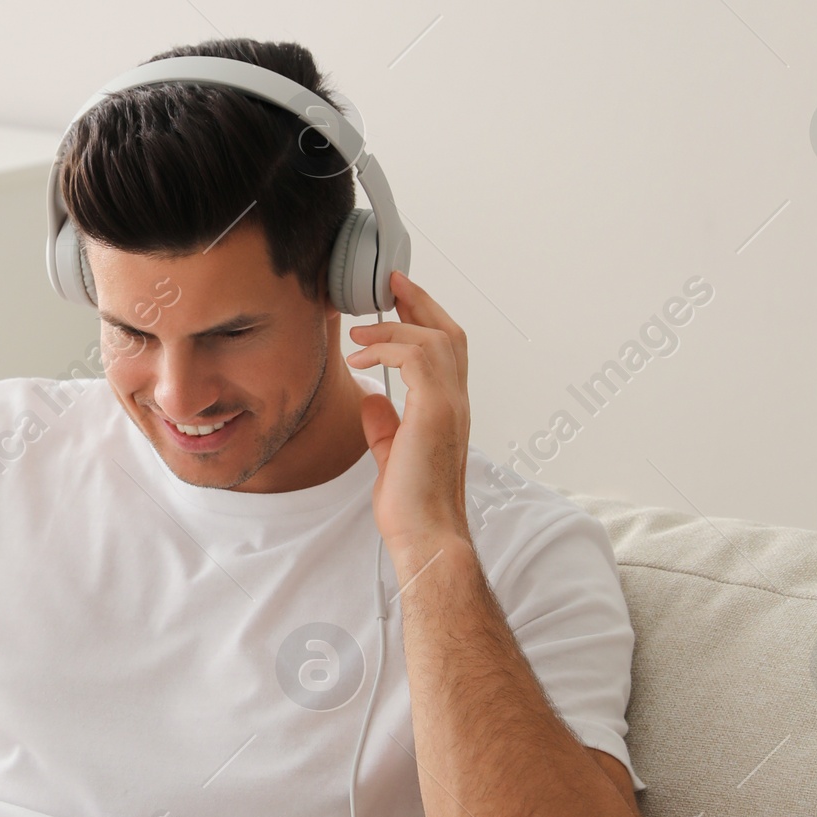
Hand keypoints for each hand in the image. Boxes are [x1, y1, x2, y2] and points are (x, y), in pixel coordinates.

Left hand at [345, 272, 471, 565]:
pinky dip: (387, 347)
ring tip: (359, 329)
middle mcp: (457, 401)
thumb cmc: (411, 505)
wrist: (424, 534)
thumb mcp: (391, 456)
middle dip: (419, 301)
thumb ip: (385, 426)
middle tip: (389, 281)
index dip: (425, 319)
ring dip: (394, 325)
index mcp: (449, 410)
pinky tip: (360, 356)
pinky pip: (417, 356)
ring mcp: (451, 404)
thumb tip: (371, 400)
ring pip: (435, 337)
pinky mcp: (436, 409)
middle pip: (449, 332)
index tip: (397, 298)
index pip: (446, 350)